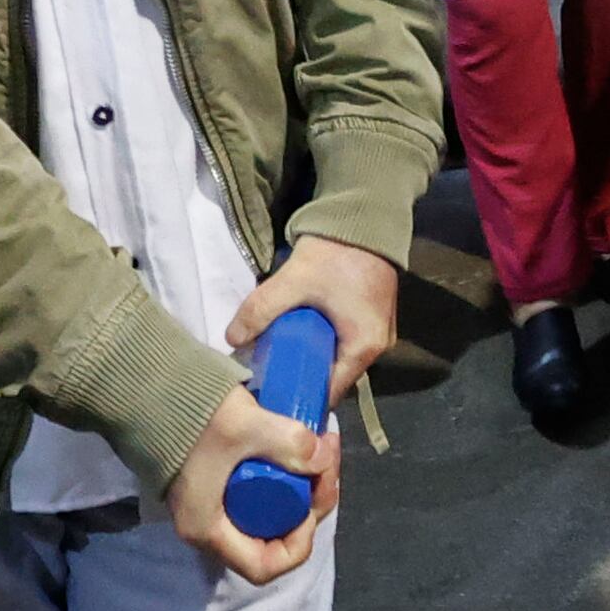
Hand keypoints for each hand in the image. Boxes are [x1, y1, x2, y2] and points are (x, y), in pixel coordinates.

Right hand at [166, 387, 333, 584]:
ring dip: (297, 483)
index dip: (298, 544)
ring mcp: (207, 498)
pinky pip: (254, 486)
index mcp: (208, 529)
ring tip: (319, 445)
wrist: (143, 382)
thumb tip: (324, 458)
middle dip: (307, 503)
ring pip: (265, 509)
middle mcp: (206, 523)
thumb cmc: (188, 415)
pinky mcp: (211, 474)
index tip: (312, 503)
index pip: (262, 566)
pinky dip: (279, 469)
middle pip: (270, 535)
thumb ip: (289, 443)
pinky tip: (295, 440)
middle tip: (326, 462)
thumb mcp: (244, 427)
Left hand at [231, 233, 400, 393]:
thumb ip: (260, 309)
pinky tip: (297, 336)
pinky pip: (343, 340)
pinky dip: (322, 341)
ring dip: (311, 357)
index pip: (329, 391)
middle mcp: (378, 345)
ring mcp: (378, 330)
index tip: (271, 396)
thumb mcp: (293, 281)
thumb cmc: (336, 253)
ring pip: (338, 357)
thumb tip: (231, 339)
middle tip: (268, 377)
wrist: (366, 214)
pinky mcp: (371, 315)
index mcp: (364, 346)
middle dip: (301, 377)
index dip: (299, 395)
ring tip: (278, 357)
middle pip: (334, 375)